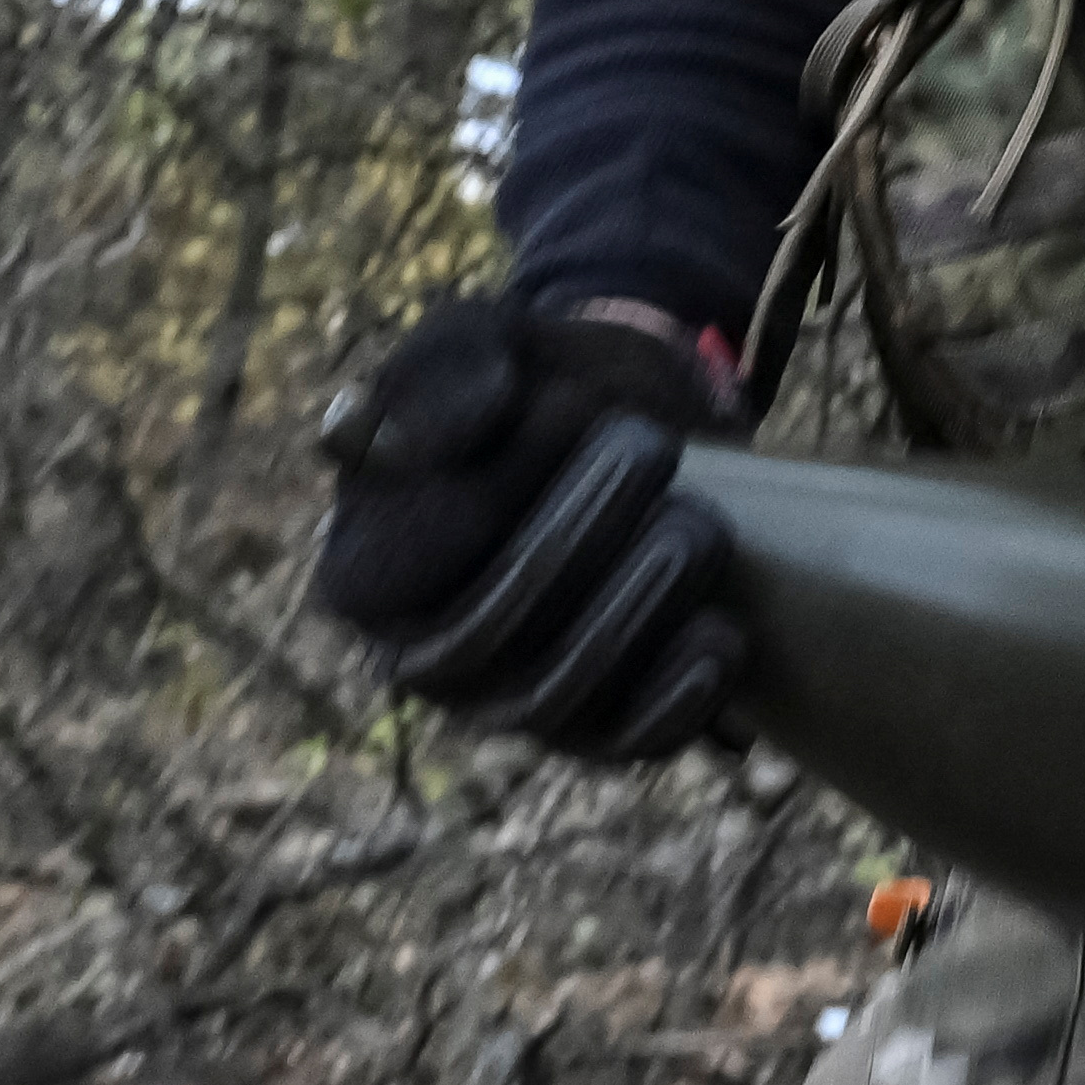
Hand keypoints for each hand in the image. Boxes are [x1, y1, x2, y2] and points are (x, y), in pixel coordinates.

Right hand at [310, 291, 742, 763]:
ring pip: (553, 701)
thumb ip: (433, 372)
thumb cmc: (538, 381)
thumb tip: (374, 439)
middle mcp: (419, 657)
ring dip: (635, 613)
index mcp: (362, 571)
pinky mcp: (593, 728)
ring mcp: (505, 705)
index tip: (577, 404)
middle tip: (654, 446)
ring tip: (699, 526)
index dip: (496, 490)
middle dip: (580, 542)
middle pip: (486, 639)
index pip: (412, 563)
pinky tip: (722, 637)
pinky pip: (622, 744)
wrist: (636, 422)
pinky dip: (674, 703)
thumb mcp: (482, 340)